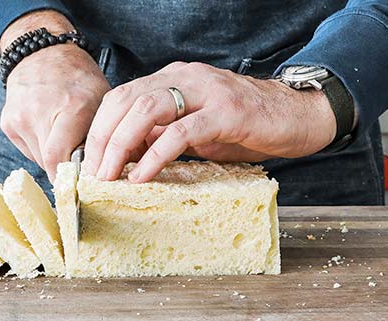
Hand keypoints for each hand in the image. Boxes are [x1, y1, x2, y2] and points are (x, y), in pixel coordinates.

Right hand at [0, 11, 109, 180]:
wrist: (44, 54)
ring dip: (53, 158)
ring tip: (63, 138)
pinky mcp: (7, 122)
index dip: (72, 177)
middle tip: (78, 165)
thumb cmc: (78, 79)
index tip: (83, 183)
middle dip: (65, 169)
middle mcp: (40, 113)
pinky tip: (47, 130)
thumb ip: (104, 136)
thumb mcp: (102, 101)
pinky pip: (27, 150)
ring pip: (38, 159)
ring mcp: (20, 118)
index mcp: (70, 108)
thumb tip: (110, 170)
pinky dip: (40, 148)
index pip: (60, 160)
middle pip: (49, 163)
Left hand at [83, 62, 336, 182]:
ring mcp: (206, 92)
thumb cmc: (245, 125)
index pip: (121, 97)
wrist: (298, 115)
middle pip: (126, 100)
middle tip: (94, 174)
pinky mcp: (227, 112)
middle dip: (102, 138)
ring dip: (121, 145)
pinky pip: (180, 132)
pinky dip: (155, 155)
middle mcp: (185, 78)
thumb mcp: (195, 129)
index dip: (100, 129)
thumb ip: (162, 134)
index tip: (89, 162)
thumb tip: (127, 156)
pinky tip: (142, 175)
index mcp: (173, 79)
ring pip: (146, 109)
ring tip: (110, 176)